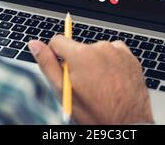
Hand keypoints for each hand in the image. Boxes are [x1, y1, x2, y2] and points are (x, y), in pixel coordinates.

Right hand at [28, 36, 153, 124]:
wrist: (128, 123)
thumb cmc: (95, 111)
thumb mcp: (64, 92)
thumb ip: (47, 64)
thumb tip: (34, 44)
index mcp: (81, 55)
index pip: (58, 40)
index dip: (55, 54)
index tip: (61, 69)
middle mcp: (100, 47)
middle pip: (78, 47)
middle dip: (76, 62)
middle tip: (83, 85)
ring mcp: (117, 51)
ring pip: (96, 50)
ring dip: (94, 62)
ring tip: (100, 85)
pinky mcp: (130, 56)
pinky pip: (113, 53)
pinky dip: (110, 63)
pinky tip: (111, 80)